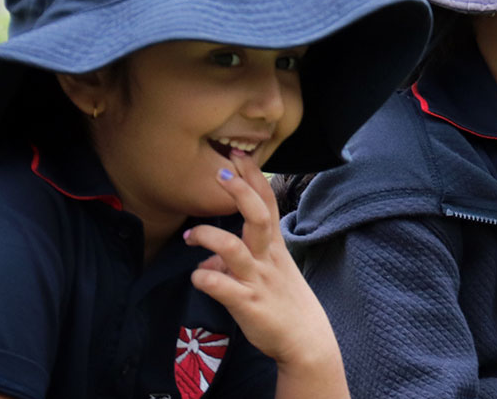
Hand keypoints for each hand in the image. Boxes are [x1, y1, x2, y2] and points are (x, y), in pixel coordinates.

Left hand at [182, 151, 345, 387]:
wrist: (305, 341)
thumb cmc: (284, 303)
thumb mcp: (264, 275)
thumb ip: (234, 261)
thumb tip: (205, 258)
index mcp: (274, 247)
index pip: (267, 202)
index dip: (253, 177)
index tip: (238, 154)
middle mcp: (267, 258)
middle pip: (258, 216)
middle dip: (240, 191)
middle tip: (220, 171)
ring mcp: (258, 280)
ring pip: (234, 249)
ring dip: (209, 237)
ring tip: (191, 235)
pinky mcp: (248, 304)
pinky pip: (223, 287)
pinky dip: (205, 278)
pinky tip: (196, 277)